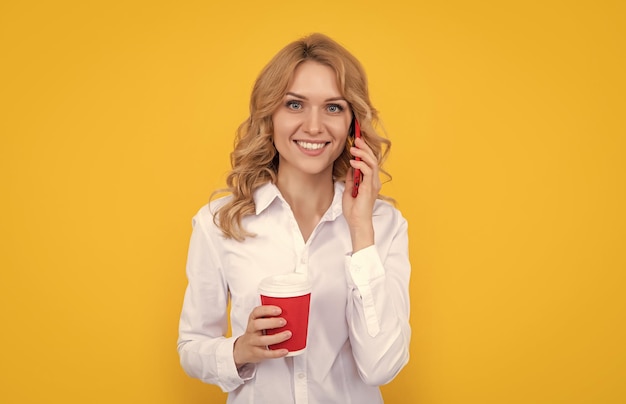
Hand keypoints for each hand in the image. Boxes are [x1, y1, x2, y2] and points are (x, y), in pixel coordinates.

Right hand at [233, 305, 290, 367]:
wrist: (243, 349)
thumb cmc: (255, 333)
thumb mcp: (258, 323)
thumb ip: (270, 317)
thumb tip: (293, 312)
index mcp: (253, 320)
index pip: (256, 312)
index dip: (267, 310)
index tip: (279, 310)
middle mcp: (251, 330)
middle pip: (257, 325)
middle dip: (271, 322)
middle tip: (284, 321)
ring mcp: (253, 342)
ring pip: (263, 340)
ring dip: (277, 337)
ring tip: (288, 334)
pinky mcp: (256, 353)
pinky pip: (266, 354)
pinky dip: (276, 353)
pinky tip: (285, 350)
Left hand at [343, 136, 379, 251]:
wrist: (357, 223)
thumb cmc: (354, 210)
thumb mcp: (349, 190)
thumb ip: (351, 179)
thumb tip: (350, 168)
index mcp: (370, 181)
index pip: (370, 162)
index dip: (364, 151)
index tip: (357, 142)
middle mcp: (374, 181)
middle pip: (372, 159)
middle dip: (365, 148)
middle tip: (357, 139)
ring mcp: (373, 184)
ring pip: (372, 162)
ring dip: (362, 154)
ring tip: (353, 148)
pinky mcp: (370, 188)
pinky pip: (367, 171)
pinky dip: (360, 164)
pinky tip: (352, 162)